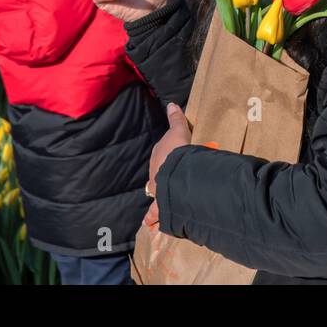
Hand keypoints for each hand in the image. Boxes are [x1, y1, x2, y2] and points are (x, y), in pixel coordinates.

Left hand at [143, 103, 191, 226]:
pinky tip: (148, 223)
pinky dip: (151, 217)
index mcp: (158, 154)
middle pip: (158, 172)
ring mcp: (156, 187)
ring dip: (159, 192)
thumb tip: (171, 103)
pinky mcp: (161, 203)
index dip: (169, 154)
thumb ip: (176, 118)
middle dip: (163, 173)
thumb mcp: (179, 131)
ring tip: (165, 195)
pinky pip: (155, 211)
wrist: (173, 172)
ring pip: (156, 190)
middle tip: (172, 175)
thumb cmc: (177, 151)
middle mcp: (154, 171)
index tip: (174, 156)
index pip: (162, 153)